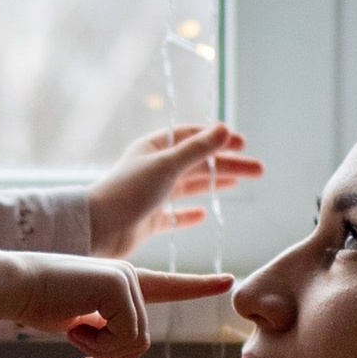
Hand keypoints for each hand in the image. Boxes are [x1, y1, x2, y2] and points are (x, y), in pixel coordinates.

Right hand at [0, 251, 231, 357]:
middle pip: (140, 341)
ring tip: (72, 332)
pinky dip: (96, 345)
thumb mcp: (79, 325)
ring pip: (135, 342)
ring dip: (100, 352)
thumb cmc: (37, 303)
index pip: (167, 286)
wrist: (14, 286)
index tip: (227, 281)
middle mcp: (129, 278)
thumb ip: (105, 332)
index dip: (197, 286)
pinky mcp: (119, 286)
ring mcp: (126, 280)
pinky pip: (125, 338)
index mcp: (121, 284)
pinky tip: (73, 325)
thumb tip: (124, 348)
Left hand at [84, 120, 263, 258]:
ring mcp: (151, 194)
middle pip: (197, 162)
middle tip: (258, 169)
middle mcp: (152, 168)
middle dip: (227, 164)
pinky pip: (174, 215)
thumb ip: (198, 149)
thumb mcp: (168, 164)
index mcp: (154, 148)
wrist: (98, 229)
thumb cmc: (129, 191)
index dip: (217, 138)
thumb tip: (225, 128)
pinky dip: (190, 214)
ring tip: (240, 184)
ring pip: (189, 186)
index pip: (191, 136)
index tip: (243, 143)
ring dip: (215, 184)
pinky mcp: (148, 220)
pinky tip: (204, 215)